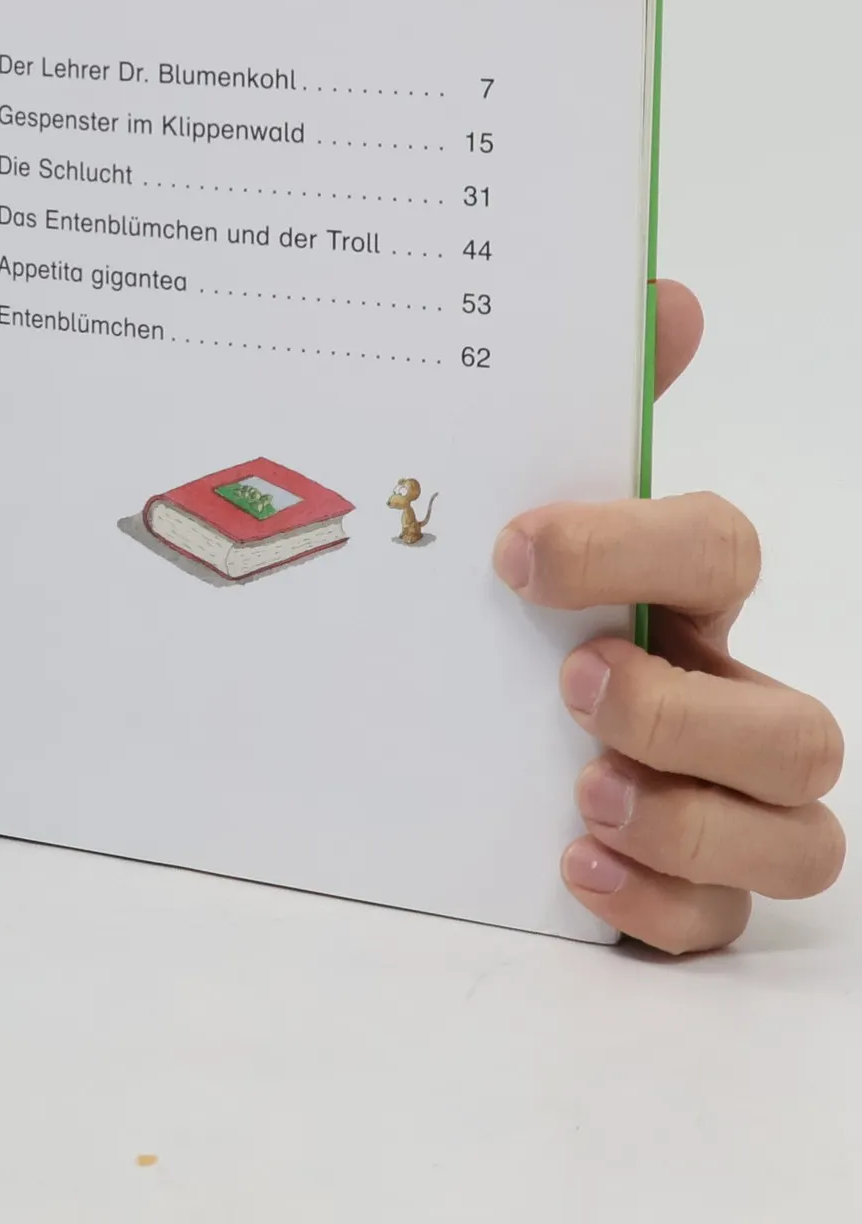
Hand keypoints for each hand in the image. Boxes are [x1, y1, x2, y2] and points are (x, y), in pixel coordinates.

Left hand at [494, 282, 843, 952]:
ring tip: (578, 787)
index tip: (515, 550)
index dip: (637, 547)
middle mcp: (718, 702)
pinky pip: (720, 925)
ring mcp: (711, 806)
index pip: (721, 551)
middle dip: (689, 715)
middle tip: (572, 684)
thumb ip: (581, 408)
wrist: (420, 722)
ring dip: (695, 820)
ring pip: (802, 838)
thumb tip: (664, 297)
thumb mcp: (506, 503)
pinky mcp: (673, 890)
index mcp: (676, 598)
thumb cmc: (491, 600)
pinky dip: (658, 902)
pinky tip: (568, 864)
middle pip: (800, 728)